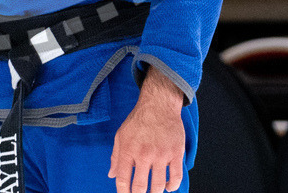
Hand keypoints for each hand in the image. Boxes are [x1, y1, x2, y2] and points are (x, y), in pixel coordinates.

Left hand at [109, 66, 185, 192]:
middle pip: (140, 186)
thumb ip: (116, 156)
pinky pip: (176, 177)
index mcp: (128, 148)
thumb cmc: (138, 120)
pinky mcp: (176, 153)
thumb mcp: (121, 134)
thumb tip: (111, 175)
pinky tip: (167, 186)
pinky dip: (172, 186)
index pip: (122, 179)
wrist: (159, 104)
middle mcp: (144, 153)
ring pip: (158, 186)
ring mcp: (161, 154)